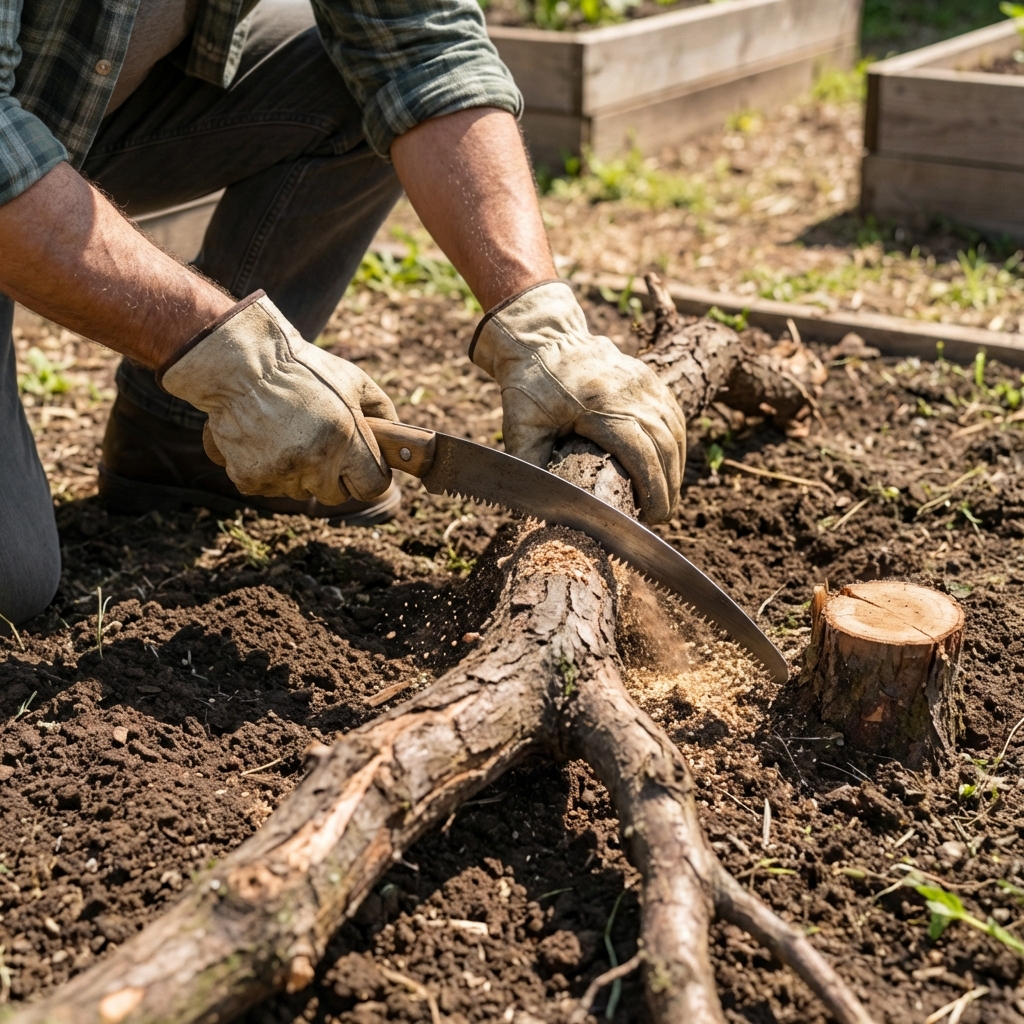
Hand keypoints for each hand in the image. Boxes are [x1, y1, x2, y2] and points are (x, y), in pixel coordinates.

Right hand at [159, 292, 396, 504]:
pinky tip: (265, 440)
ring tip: (289, 435)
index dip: (369, 477)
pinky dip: (268, 470)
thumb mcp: (354, 380)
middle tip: (320, 446)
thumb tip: (397, 438)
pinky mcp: (250, 478)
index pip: (373, 487)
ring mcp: (281, 472)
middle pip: (336, 495)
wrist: (241, 364)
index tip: (362, 466)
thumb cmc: (303, 369)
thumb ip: (382, 411)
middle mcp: (314, 460)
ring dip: (299, 473)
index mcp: (345, 437)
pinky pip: (269, 487)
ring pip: (300, 492)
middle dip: (333, 476)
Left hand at [471, 281, 686, 522]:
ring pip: (673, 430)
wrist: (541, 336)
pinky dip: (675, 443)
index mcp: (600, 405)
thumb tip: (534, 503)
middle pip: (664, 446)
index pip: (641, 453)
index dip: (653, 488)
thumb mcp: (521, 425)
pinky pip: (672, 414)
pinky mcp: (649, 377)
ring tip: (667, 497)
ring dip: (675, 467)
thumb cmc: (528, 384)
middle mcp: (631, 391)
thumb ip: (528, 464)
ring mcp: (644, 381)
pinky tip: (670, 465)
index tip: (653, 516)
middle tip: (662, 517)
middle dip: (668, 486)